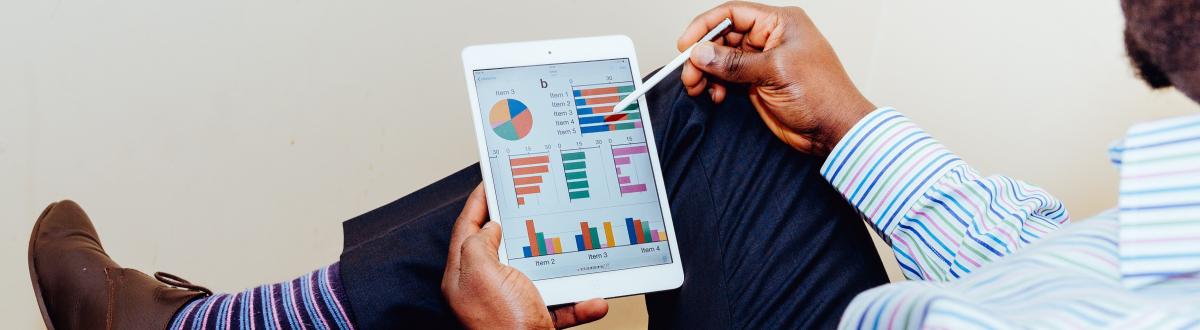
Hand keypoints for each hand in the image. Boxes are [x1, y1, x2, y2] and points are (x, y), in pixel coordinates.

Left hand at [442, 185, 608, 328]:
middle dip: (523, 227)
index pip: (466, 228)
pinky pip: (561, 306)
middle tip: (536, 203)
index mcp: (464, 276)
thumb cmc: (500, 326)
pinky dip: (579, 303)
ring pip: (538, 275)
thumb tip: (490, 227)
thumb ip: (479, 243)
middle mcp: (485, 290)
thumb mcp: (481, 272)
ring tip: (575, 251)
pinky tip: (594, 300)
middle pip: (503, 248)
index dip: (478, 202)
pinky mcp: (534, 323)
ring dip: (562, 268)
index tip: (490, 181)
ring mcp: (510, 306)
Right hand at [679, 1, 875, 154]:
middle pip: (723, 37)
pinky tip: (716, 96)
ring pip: (722, 59)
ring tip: (698, 87)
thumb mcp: (775, 72)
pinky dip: (716, 85)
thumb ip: (734, 63)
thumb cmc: (822, 95)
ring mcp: (763, 61)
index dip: (706, 26)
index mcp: (780, 23)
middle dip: (703, 55)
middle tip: (690, 73)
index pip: (733, 13)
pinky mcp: (757, 83)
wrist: (834, 130)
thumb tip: (701, 53)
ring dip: (706, 72)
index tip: (686, 45)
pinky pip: (727, 78)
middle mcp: (770, 38)